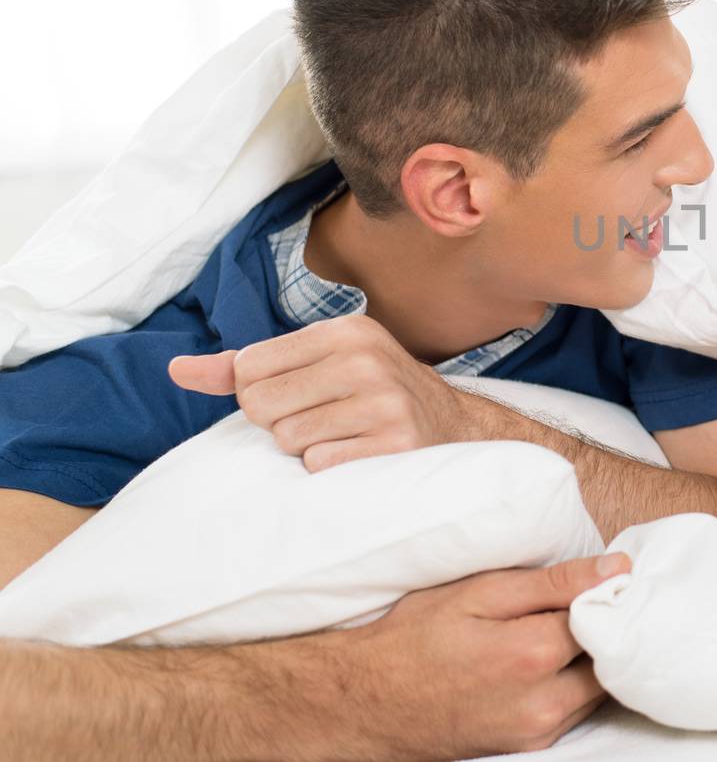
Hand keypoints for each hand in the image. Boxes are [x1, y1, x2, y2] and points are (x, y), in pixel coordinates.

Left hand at [168, 314, 522, 470]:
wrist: (456, 431)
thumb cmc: (371, 398)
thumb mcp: (317, 366)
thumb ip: (244, 368)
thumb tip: (175, 370)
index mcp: (346, 331)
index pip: (249, 368)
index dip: (261, 393)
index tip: (301, 396)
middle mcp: (367, 360)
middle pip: (262, 405)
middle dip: (281, 422)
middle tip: (324, 421)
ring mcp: (385, 403)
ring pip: (288, 439)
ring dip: (307, 449)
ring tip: (346, 438)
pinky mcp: (395, 446)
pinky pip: (318, 466)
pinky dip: (331, 470)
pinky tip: (361, 457)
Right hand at [341, 554, 630, 758]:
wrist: (368, 703)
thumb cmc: (416, 639)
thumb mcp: (481, 593)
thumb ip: (555, 582)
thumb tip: (617, 568)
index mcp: (533, 654)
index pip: (608, 616)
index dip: (607, 592)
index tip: (599, 577)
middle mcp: (545, 702)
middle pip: (612, 657)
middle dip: (607, 627)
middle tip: (584, 602)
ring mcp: (539, 730)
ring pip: (600, 687)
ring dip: (594, 658)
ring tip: (563, 630)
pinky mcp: (532, 745)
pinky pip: (578, 710)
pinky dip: (576, 683)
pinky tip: (550, 662)